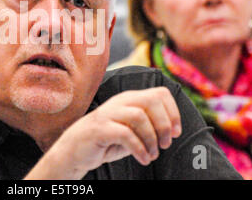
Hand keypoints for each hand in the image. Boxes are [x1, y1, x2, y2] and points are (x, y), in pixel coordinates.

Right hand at [25, 87, 180, 179]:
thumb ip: (149, 125)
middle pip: (151, 100)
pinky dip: (139, 148)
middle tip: (165, 144)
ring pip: (140, 116)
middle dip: (164, 124)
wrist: (75, 150)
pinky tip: (143, 159)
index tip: (176, 132)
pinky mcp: (100, 128)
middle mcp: (120, 102)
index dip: (173, 112)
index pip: (160, 93)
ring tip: (152, 154)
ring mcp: (109, 113)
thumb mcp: (132, 131)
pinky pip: (126, 134)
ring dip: (152, 138)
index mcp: (130, 99)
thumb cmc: (107, 141)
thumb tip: (173, 129)